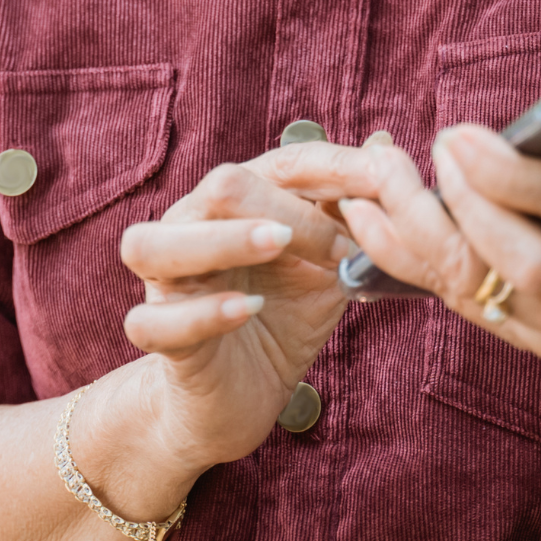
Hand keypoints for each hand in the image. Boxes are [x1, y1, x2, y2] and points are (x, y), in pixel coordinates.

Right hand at [115, 155, 355, 467]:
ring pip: (156, 243)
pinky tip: (246, 309)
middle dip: (290, 207)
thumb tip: (385, 144)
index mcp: (236, 203)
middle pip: (221, 187)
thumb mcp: (327, 267)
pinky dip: (201, 313)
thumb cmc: (282, 318)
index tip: (384, 179)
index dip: (335, 166)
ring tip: (278, 244)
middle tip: (339, 245)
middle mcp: (190, 228)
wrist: (241, 396)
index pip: (283, 163)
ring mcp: (167, 283)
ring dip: (224, 239)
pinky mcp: (158, 337)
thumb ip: (350, 215)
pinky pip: (155, 322)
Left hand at [256, 74, 540, 376]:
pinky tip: (371, 211)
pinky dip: (409, 261)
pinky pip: (462, 305)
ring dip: (425, 234)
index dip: (518, 175)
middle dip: (470, 205)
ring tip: (384, 174)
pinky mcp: (538, 348)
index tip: (463, 130)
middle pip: (532, 262)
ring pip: (486, 292)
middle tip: (434, 145)